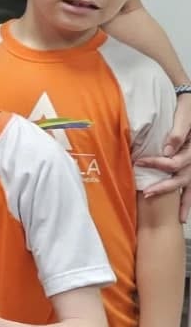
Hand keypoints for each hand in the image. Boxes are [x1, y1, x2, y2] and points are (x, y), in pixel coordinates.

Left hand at [136, 94, 190, 221]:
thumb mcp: (184, 115)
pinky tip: (185, 213)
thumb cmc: (187, 107)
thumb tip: (167, 151)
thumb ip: (176, 133)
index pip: (175, 161)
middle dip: (165, 187)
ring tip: (179, 218)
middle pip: (183, 177)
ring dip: (186, 202)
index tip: (140, 162)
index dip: (158, 164)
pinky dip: (189, 198)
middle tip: (146, 193)